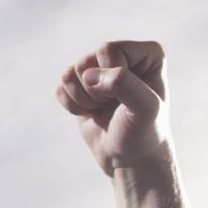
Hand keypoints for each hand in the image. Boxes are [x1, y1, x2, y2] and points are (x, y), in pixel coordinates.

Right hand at [54, 40, 171, 176]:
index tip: (125, 98)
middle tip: (113, 106)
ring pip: (70, 73)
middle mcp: (122, 56)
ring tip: (103, 110)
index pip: (108, 49)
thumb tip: (87, 76)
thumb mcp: (144, 108)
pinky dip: (72, 106)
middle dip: (94, 91)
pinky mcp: (80, 85)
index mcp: (147, 54)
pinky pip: (60, 88)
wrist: (130, 158)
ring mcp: (100, 70)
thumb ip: (123, 83)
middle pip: (85, 61)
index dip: (110, 77)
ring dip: (83, 99)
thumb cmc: (144, 132)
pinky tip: (91, 114)